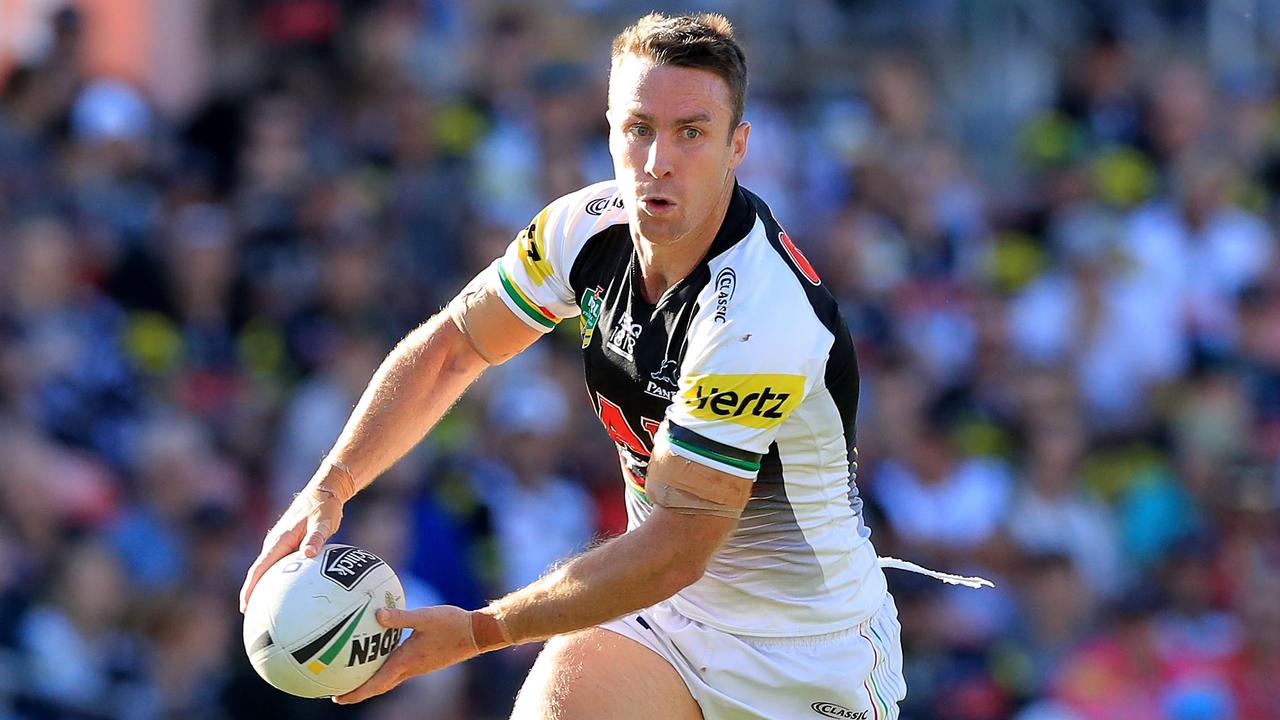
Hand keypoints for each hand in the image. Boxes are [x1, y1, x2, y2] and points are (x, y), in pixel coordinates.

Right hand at [239, 465, 347, 612]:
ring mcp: (281, 545)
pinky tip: (289, 595)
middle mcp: (275, 544)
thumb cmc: (324, 506)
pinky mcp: (289, 546)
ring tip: (266, 612)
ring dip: (265, 589)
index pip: (259, 568)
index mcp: (279, 540)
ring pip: (268, 570)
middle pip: (259, 573)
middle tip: (252, 619)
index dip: (250, 588)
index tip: (245, 607)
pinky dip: (280, 581)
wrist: (325, 492)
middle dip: (253, 594)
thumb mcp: (323, 520)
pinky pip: (281, 567)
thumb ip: (316, 537)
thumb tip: (308, 553)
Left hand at [333, 606, 479, 703]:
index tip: (337, 698)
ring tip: (354, 677)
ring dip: (371, 682)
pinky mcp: (424, 661)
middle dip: (358, 692)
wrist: (477, 633)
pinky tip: (381, 656)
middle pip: (379, 686)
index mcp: (407, 661)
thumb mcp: (426, 617)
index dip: (356, 693)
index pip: (377, 683)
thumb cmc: (453, 624)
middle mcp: (410, 668)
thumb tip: (376, 614)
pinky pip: (398, 670)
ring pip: (388, 680)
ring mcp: (418, 666)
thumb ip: (400, 616)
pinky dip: (384, 670)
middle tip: (338, 693)